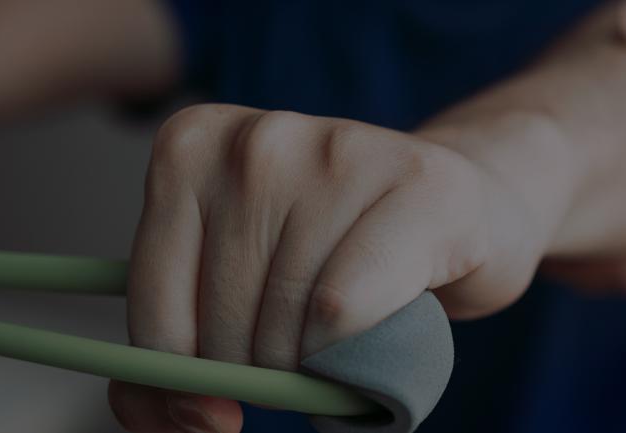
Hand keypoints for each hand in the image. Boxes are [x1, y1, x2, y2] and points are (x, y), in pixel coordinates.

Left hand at [108, 105, 540, 431]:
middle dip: (263, 372)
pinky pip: (345, 308)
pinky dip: (355, 349)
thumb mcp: (239, 281)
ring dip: (316, 366)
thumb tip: (196, 413)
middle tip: (304, 355)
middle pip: (225, 326)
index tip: (220, 404)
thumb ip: (182, 351)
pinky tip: (381, 325)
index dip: (187, 385)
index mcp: (188, 148)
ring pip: (287, 323)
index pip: (156, 316)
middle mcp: (256, 140)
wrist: (469, 204)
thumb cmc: (346, 253)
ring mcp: (337, 150)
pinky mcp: (415, 183)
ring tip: (347, 335)